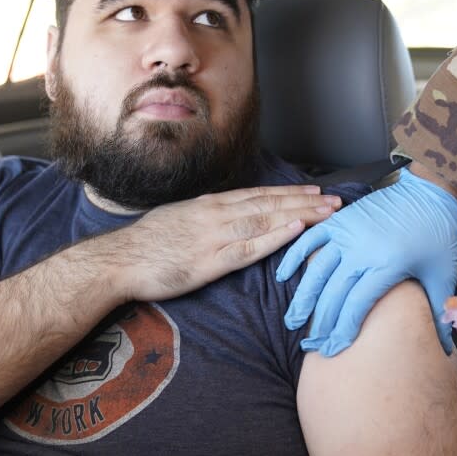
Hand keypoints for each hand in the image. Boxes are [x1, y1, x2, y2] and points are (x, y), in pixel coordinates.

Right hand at [116, 185, 341, 302]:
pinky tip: (297, 231)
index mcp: (210, 205)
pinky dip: (277, 237)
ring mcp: (216, 236)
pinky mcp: (211, 262)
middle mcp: (217, 214)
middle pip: (270, 203)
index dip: (289, 194)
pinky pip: (251, 247)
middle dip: (305, 202)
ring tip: (328, 214)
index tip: (313, 193)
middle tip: (336, 201)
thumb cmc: (145, 243)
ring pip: (267, 220)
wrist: (120, 260)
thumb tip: (223, 216)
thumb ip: (204, 217)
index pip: (258, 195)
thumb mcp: (177, 219)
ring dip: (301, 215)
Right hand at [277, 168, 456, 355]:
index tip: (334, 347)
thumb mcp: (442, 274)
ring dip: (303, 297)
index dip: (343, 329)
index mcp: (387, 265)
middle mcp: (362, 250)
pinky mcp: (340, 220)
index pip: (357, 305)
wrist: (431, 192)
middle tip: (312, 342)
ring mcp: (347, 233)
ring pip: (317, 271)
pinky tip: (283, 276)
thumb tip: (445, 347)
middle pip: (333, 293)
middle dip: (320, 322)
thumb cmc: (439, 233)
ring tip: (293, 319)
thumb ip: (438, 310)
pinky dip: (295, 257)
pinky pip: (311, 239)